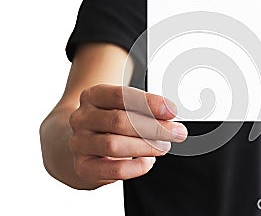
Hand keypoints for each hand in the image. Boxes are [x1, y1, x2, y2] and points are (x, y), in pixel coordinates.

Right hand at [68, 84, 186, 187]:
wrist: (82, 144)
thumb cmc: (109, 123)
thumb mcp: (122, 108)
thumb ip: (143, 109)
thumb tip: (170, 114)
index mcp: (93, 96)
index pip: (120, 95)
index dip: (148, 102)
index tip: (171, 111)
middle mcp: (82, 118)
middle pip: (119, 120)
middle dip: (154, 127)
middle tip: (177, 132)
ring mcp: (79, 143)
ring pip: (114, 145)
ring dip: (146, 146)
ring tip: (163, 146)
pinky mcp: (83, 167)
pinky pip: (113, 169)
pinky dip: (136, 167)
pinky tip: (148, 161)